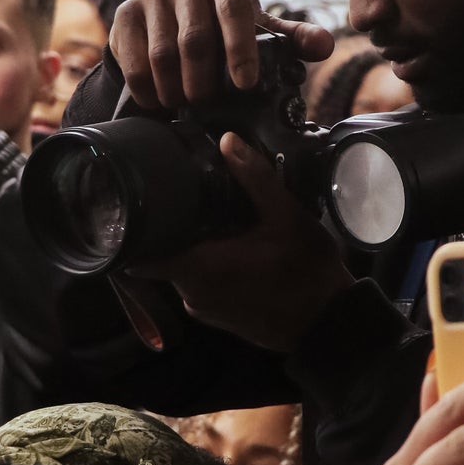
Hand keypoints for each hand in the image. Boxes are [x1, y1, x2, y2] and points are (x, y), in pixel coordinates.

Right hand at [109, 0, 332, 107]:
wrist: (170, 25)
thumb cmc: (224, 30)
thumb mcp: (260, 33)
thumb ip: (292, 40)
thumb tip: (324, 45)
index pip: (235, 8)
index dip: (240, 49)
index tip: (244, 83)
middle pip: (196, 37)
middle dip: (204, 80)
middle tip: (208, 103)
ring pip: (163, 53)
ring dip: (175, 88)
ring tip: (184, 104)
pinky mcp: (125, 13)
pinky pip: (135, 59)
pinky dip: (148, 88)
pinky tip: (158, 101)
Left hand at [128, 134, 353, 350]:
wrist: (327, 323)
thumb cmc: (307, 272)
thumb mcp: (286, 217)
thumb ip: (255, 178)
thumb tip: (229, 141)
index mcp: (199, 268)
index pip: (140, 255)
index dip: (135, 231)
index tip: (140, 207)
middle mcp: (192, 294)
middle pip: (163, 257)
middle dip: (173, 232)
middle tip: (189, 202)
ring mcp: (204, 309)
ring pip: (182, 271)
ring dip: (193, 250)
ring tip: (214, 223)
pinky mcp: (218, 318)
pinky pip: (200, 286)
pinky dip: (207, 268)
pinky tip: (232, 250)